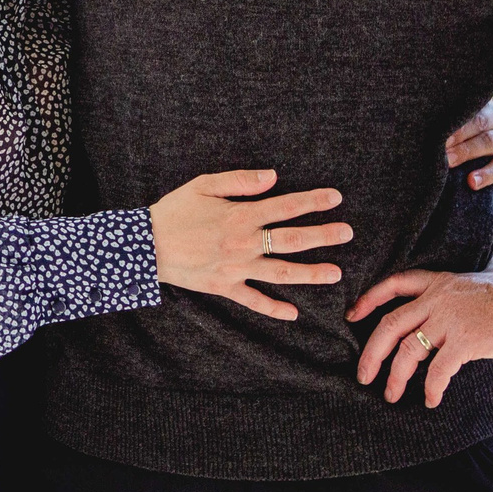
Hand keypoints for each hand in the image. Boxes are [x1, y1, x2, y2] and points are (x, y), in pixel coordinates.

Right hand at [151, 171, 349, 320]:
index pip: (286, 206)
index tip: (336, 199)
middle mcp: (244, 243)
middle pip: (293, 240)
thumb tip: (273, 177)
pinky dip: (274, 309)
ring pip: (282, 273)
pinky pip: (254, 301)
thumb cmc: (173, 211)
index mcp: (240, 215)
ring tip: (336, 273)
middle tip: (348, 233)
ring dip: (311, 274)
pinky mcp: (225, 287)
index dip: (313, 201)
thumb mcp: (203, 185)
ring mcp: (237, 268)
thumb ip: (239, 181)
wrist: (144, 245)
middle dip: (323, 236)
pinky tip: (293, 314)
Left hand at [347, 269, 492, 406]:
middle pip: (390, 326)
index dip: (369, 300)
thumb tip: (451, 298)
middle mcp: (437, 299)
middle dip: (371, 354)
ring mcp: (449, 320)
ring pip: (408, 352)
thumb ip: (456, 289)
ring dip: (396, 378)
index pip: (393, 285)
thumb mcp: (476, 279)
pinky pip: (438, 370)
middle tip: (363, 376)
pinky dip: (431, 388)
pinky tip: (431, 401)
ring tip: (391, 395)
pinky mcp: (465, 342)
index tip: (353, 316)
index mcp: (437, 281)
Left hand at [446, 100, 492, 222]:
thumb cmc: (455, 120)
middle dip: (467, 151)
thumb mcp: (457, 116)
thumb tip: (422, 125)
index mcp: (491, 114)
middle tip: (447, 159)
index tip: (442, 139)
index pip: (479, 120)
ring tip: (471, 183)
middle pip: (489, 141)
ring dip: (487, 175)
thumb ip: (448, 119)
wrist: (470, 132)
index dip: (461, 130)